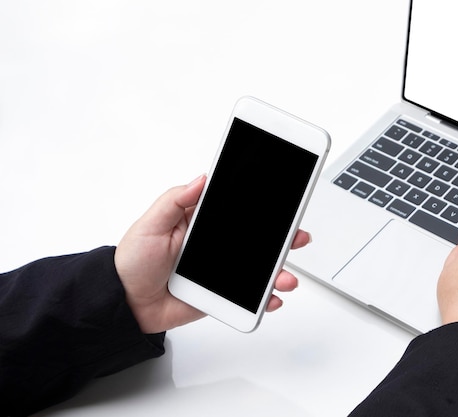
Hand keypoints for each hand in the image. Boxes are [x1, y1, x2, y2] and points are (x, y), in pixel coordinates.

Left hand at [114, 175, 309, 333]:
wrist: (125, 303)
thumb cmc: (133, 261)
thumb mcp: (150, 224)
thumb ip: (175, 201)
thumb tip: (201, 178)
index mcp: (202, 222)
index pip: (238, 210)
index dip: (261, 207)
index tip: (283, 202)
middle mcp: (216, 244)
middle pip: (256, 239)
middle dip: (282, 238)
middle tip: (298, 237)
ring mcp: (221, 270)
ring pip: (257, 269)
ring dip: (278, 271)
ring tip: (285, 277)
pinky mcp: (221, 294)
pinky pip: (247, 297)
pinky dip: (264, 299)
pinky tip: (272, 298)